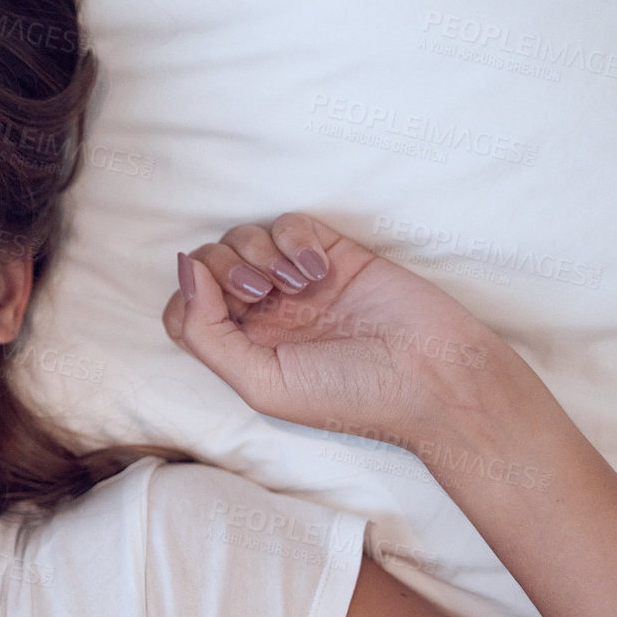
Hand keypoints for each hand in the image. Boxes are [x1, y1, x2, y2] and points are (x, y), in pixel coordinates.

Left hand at [161, 212, 512, 444]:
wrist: (433, 377)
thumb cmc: (352, 395)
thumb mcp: (263, 382)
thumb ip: (208, 333)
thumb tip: (183, 270)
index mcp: (243, 350)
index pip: (185, 309)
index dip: (192, 298)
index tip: (230, 308)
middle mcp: (264, 314)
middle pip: (207, 266)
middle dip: (224, 268)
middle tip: (262, 292)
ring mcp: (295, 281)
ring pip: (242, 238)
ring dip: (258, 253)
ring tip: (299, 285)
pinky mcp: (330, 252)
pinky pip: (287, 222)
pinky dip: (293, 238)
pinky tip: (319, 269)